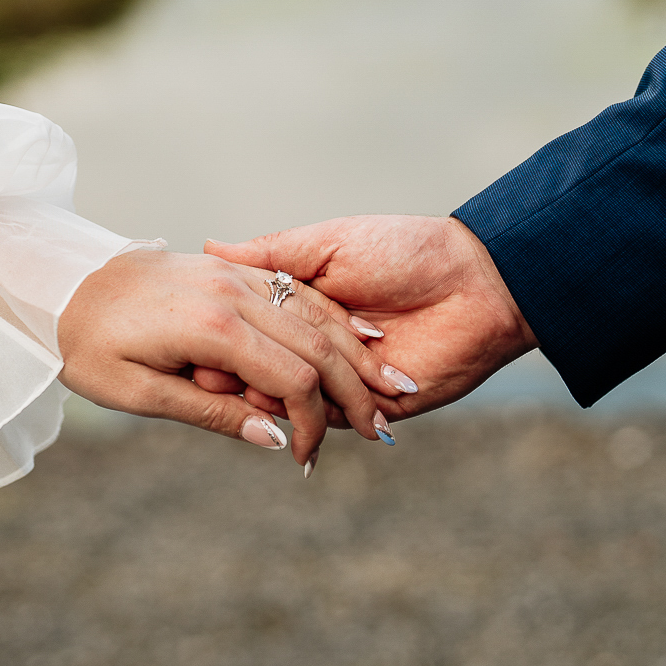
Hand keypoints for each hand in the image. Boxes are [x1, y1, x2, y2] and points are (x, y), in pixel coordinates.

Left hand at [57, 249, 400, 464]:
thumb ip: (212, 413)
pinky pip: (296, 294)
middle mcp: (232, 294)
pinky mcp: (231, 270)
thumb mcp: (140, 393)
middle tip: (380, 430)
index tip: (309, 458)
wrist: (58, 281)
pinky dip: (332, 321)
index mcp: (211, 328)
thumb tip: (274, 442)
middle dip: (352, 392)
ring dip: (354, 355)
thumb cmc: (86, 345)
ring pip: (315, 315)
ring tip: (388, 389)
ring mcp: (235, 276)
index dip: (311, 424)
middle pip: (316, 346)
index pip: (291, 381)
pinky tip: (359, 339)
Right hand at [205, 215, 536, 421]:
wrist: (475, 283)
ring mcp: (344, 382)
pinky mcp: (373, 410)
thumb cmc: (405, 251)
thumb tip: (209, 245)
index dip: (220, 336)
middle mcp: (319, 349)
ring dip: (263, 398)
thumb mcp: (328, 244)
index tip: (189, 332)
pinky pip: (328, 421)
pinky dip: (303, 416)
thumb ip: (271, 254)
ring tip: (240, 389)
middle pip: (260, 372)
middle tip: (208, 369)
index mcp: (305, 308)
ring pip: (288, 402)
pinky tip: (281, 406)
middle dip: (232, 373)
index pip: (248, 332)